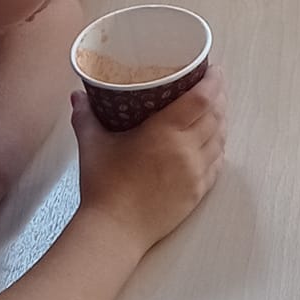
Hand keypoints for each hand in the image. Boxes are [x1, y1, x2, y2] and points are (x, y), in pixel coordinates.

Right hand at [72, 72, 226, 251]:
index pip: (202, 98)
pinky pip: (218, 162)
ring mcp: (197, 172)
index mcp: (166, 132)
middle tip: (213, 85)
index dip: (213, 81)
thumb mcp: (92, 145)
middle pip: (216, 115)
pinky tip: (213, 141)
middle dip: (219, 96)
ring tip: (214, 109)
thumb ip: (86, 115)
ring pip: (221, 138)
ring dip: (221, 120)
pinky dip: (219, 147)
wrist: (115, 231)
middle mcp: (188, 149)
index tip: (214, 69)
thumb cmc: (103, 186)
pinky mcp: (199, 191)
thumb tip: (77, 94)